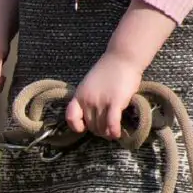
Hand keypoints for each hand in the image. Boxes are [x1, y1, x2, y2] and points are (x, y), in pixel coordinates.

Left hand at [66, 0, 177, 138]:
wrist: (122, 58)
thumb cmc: (108, 70)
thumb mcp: (90, 84)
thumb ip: (87, 97)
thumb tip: (90, 114)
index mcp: (79, 95)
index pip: (70, 117)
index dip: (76, 126)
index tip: (84, 128)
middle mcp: (87, 100)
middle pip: (90, 125)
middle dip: (98, 131)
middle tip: (106, 130)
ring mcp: (100, 101)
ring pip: (101, 127)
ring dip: (107, 133)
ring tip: (112, 133)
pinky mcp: (115, 102)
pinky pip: (111, 123)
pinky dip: (114, 131)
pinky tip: (118, 134)